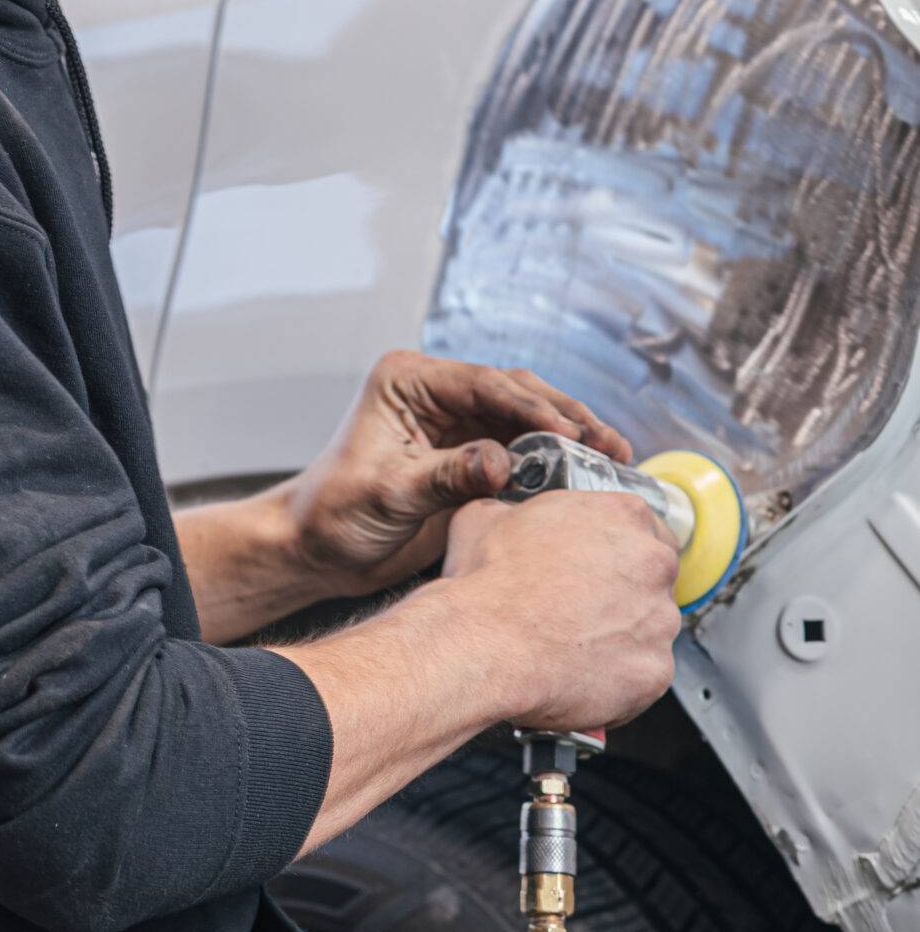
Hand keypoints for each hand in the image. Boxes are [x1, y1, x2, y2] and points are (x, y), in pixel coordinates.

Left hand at [279, 350, 633, 595]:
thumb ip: (447, 475)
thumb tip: (502, 462)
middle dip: (565, 415)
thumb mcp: (390, 493)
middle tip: (607, 442)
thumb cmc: (333, 513)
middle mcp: (436, 394)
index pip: (483, 383)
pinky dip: (554, 462)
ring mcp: (456, 423)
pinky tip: (586, 474)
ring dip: (569, 436)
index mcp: (408, 381)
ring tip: (612, 455)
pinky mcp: (469, 455)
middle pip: (515, 393)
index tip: (569, 431)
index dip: (531, 406)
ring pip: (526, 418)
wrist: (318, 550)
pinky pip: (522, 450)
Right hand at [443, 491, 680, 730]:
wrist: (485, 643)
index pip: (646, 530)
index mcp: (623, 515)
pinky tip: (581, 672)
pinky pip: (644, 675)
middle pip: (655, 580)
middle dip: (625, 595)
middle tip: (582, 609)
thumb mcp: (487, 516)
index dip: (618, 554)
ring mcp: (660, 619)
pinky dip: (619, 678)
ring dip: (623, 637)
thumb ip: (517, 511)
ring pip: (651, 630)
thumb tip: (505, 517)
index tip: (599, 569)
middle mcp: (653, 563)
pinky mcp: (655, 670)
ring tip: (575, 644)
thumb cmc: (489, 583)